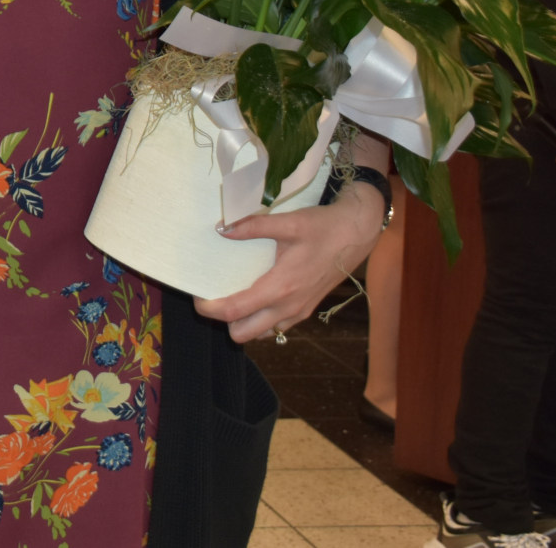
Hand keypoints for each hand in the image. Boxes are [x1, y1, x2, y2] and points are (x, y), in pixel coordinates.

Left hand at [195, 183, 384, 343]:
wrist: (358, 233)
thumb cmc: (324, 227)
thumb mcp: (288, 222)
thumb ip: (253, 226)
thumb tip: (221, 228)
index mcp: (280, 288)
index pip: (234, 311)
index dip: (209, 308)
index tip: (196, 296)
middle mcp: (289, 307)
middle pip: (243, 333)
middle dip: (224, 320)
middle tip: (215, 295)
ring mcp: (299, 312)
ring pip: (261, 333)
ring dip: (243, 322)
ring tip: (234, 295)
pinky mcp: (306, 310)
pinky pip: (276, 327)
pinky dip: (261, 319)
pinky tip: (256, 295)